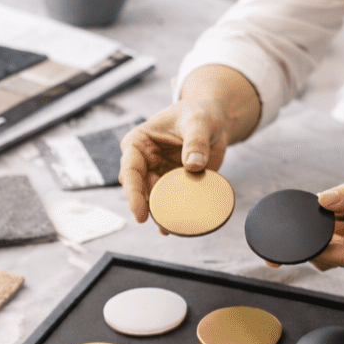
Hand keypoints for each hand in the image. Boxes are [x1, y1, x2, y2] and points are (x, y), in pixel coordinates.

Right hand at [118, 64, 260, 232]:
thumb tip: (193, 164)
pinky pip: (168, 202)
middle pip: (137, 189)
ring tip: (170, 228)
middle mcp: (143, 161)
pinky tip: (176, 228)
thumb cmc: (199, 114)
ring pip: (151, 199)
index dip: (132, 193)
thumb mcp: (199, 122)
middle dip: (145, 207)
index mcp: (139, 142)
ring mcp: (157, 174)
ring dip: (159, 213)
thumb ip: (196, 141)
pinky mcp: (172, 184)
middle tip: (159, 223)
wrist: (213, 120)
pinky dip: (172, 214)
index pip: (129, 169)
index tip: (140, 213)